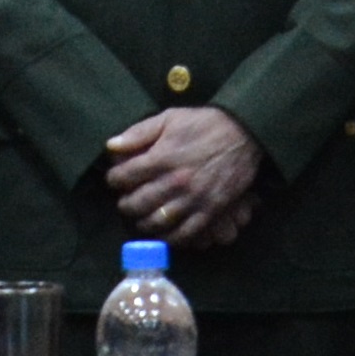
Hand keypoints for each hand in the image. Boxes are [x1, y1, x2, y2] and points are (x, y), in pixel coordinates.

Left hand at [101, 106, 265, 244]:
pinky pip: (185, 233)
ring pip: (158, 221)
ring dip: (143, 222)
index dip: (114, 179)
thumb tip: (111, 146)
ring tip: (141, 218)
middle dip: (125, 204)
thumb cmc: (203, 123)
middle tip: (125, 201)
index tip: (115, 180)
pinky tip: (164, 232)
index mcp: (162, 158)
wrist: (243, 132)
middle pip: (138, 203)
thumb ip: (138, 133)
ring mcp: (194, 199)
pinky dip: (170, 237)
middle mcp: (175, 181)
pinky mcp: (210, 210)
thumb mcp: (168, 118)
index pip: (125, 177)